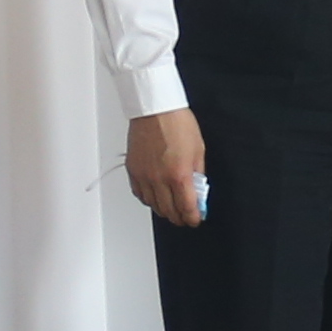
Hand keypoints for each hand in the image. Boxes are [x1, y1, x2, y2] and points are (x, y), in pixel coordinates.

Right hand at [126, 108, 208, 230]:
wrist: (156, 110)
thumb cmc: (178, 125)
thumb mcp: (199, 151)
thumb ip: (198, 174)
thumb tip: (198, 190)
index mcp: (179, 175)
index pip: (186, 207)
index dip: (192, 218)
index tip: (196, 220)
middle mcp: (159, 179)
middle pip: (167, 211)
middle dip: (179, 217)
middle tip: (186, 217)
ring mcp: (143, 176)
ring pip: (152, 205)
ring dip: (163, 210)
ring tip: (172, 208)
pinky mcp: (132, 170)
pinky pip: (139, 193)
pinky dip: (148, 199)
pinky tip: (155, 197)